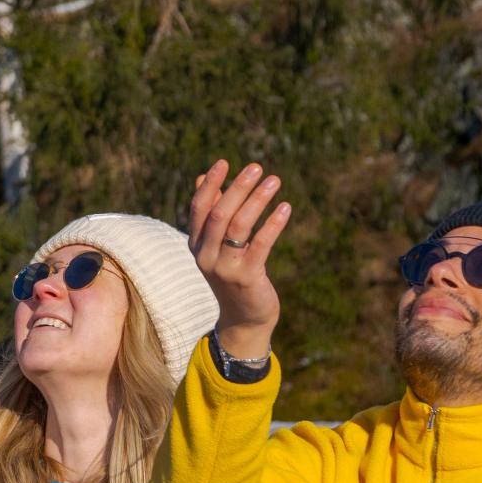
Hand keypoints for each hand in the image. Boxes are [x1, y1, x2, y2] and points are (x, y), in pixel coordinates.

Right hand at [187, 160, 292, 359]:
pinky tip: (285, 208)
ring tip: (274, 181)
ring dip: (257, 200)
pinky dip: (273, 224)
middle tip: (257, 167)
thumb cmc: (232, 275)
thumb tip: (202, 178)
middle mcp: (205, 255)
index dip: (211, 184)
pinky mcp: (247, 278)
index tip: (225, 162)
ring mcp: (225, 268)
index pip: (199, 208)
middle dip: (237, 187)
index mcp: (196, 244)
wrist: (243, 320)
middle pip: (219, 214)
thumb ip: (210, 214)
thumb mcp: (216, 246)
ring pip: (238, 227)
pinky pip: (260, 245)